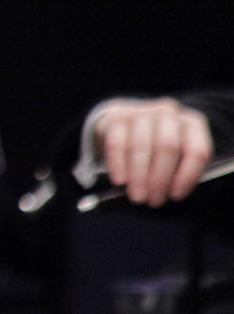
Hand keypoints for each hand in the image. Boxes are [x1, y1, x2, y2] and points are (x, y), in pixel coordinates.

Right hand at [90, 97, 214, 206]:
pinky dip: (118, 165)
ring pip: (140, 146)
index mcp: (192, 125)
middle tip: (153, 200)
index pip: (196, 150)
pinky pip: (117, 144)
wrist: (127, 123)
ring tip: (137, 196)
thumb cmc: (157, 148)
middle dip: (159, 178)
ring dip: (138, 176)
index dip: (187, 176)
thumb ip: (179, 172)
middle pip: (167, 147)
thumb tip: (168, 193)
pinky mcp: (117, 117)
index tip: (175, 196)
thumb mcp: (177, 157)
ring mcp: (141, 112)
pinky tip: (120, 181)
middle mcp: (168, 113)